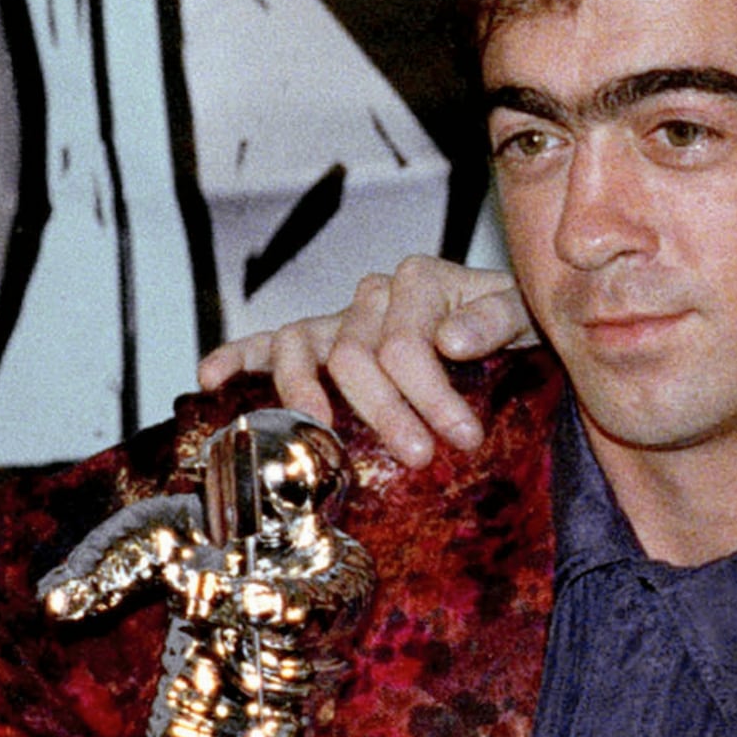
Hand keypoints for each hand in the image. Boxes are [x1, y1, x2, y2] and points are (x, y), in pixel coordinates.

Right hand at [196, 257, 531, 467]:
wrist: (509, 325)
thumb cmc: (516, 323)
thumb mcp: (525, 314)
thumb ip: (497, 318)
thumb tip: (451, 339)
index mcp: (421, 280)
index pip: (408, 343)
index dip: (431, 394)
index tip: (463, 438)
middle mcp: (374, 294)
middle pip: (356, 354)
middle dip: (385, 410)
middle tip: (416, 456)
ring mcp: (342, 317)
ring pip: (303, 349)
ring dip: (306, 395)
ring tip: (319, 432)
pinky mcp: (321, 341)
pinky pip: (270, 343)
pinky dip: (237, 357)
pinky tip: (210, 379)